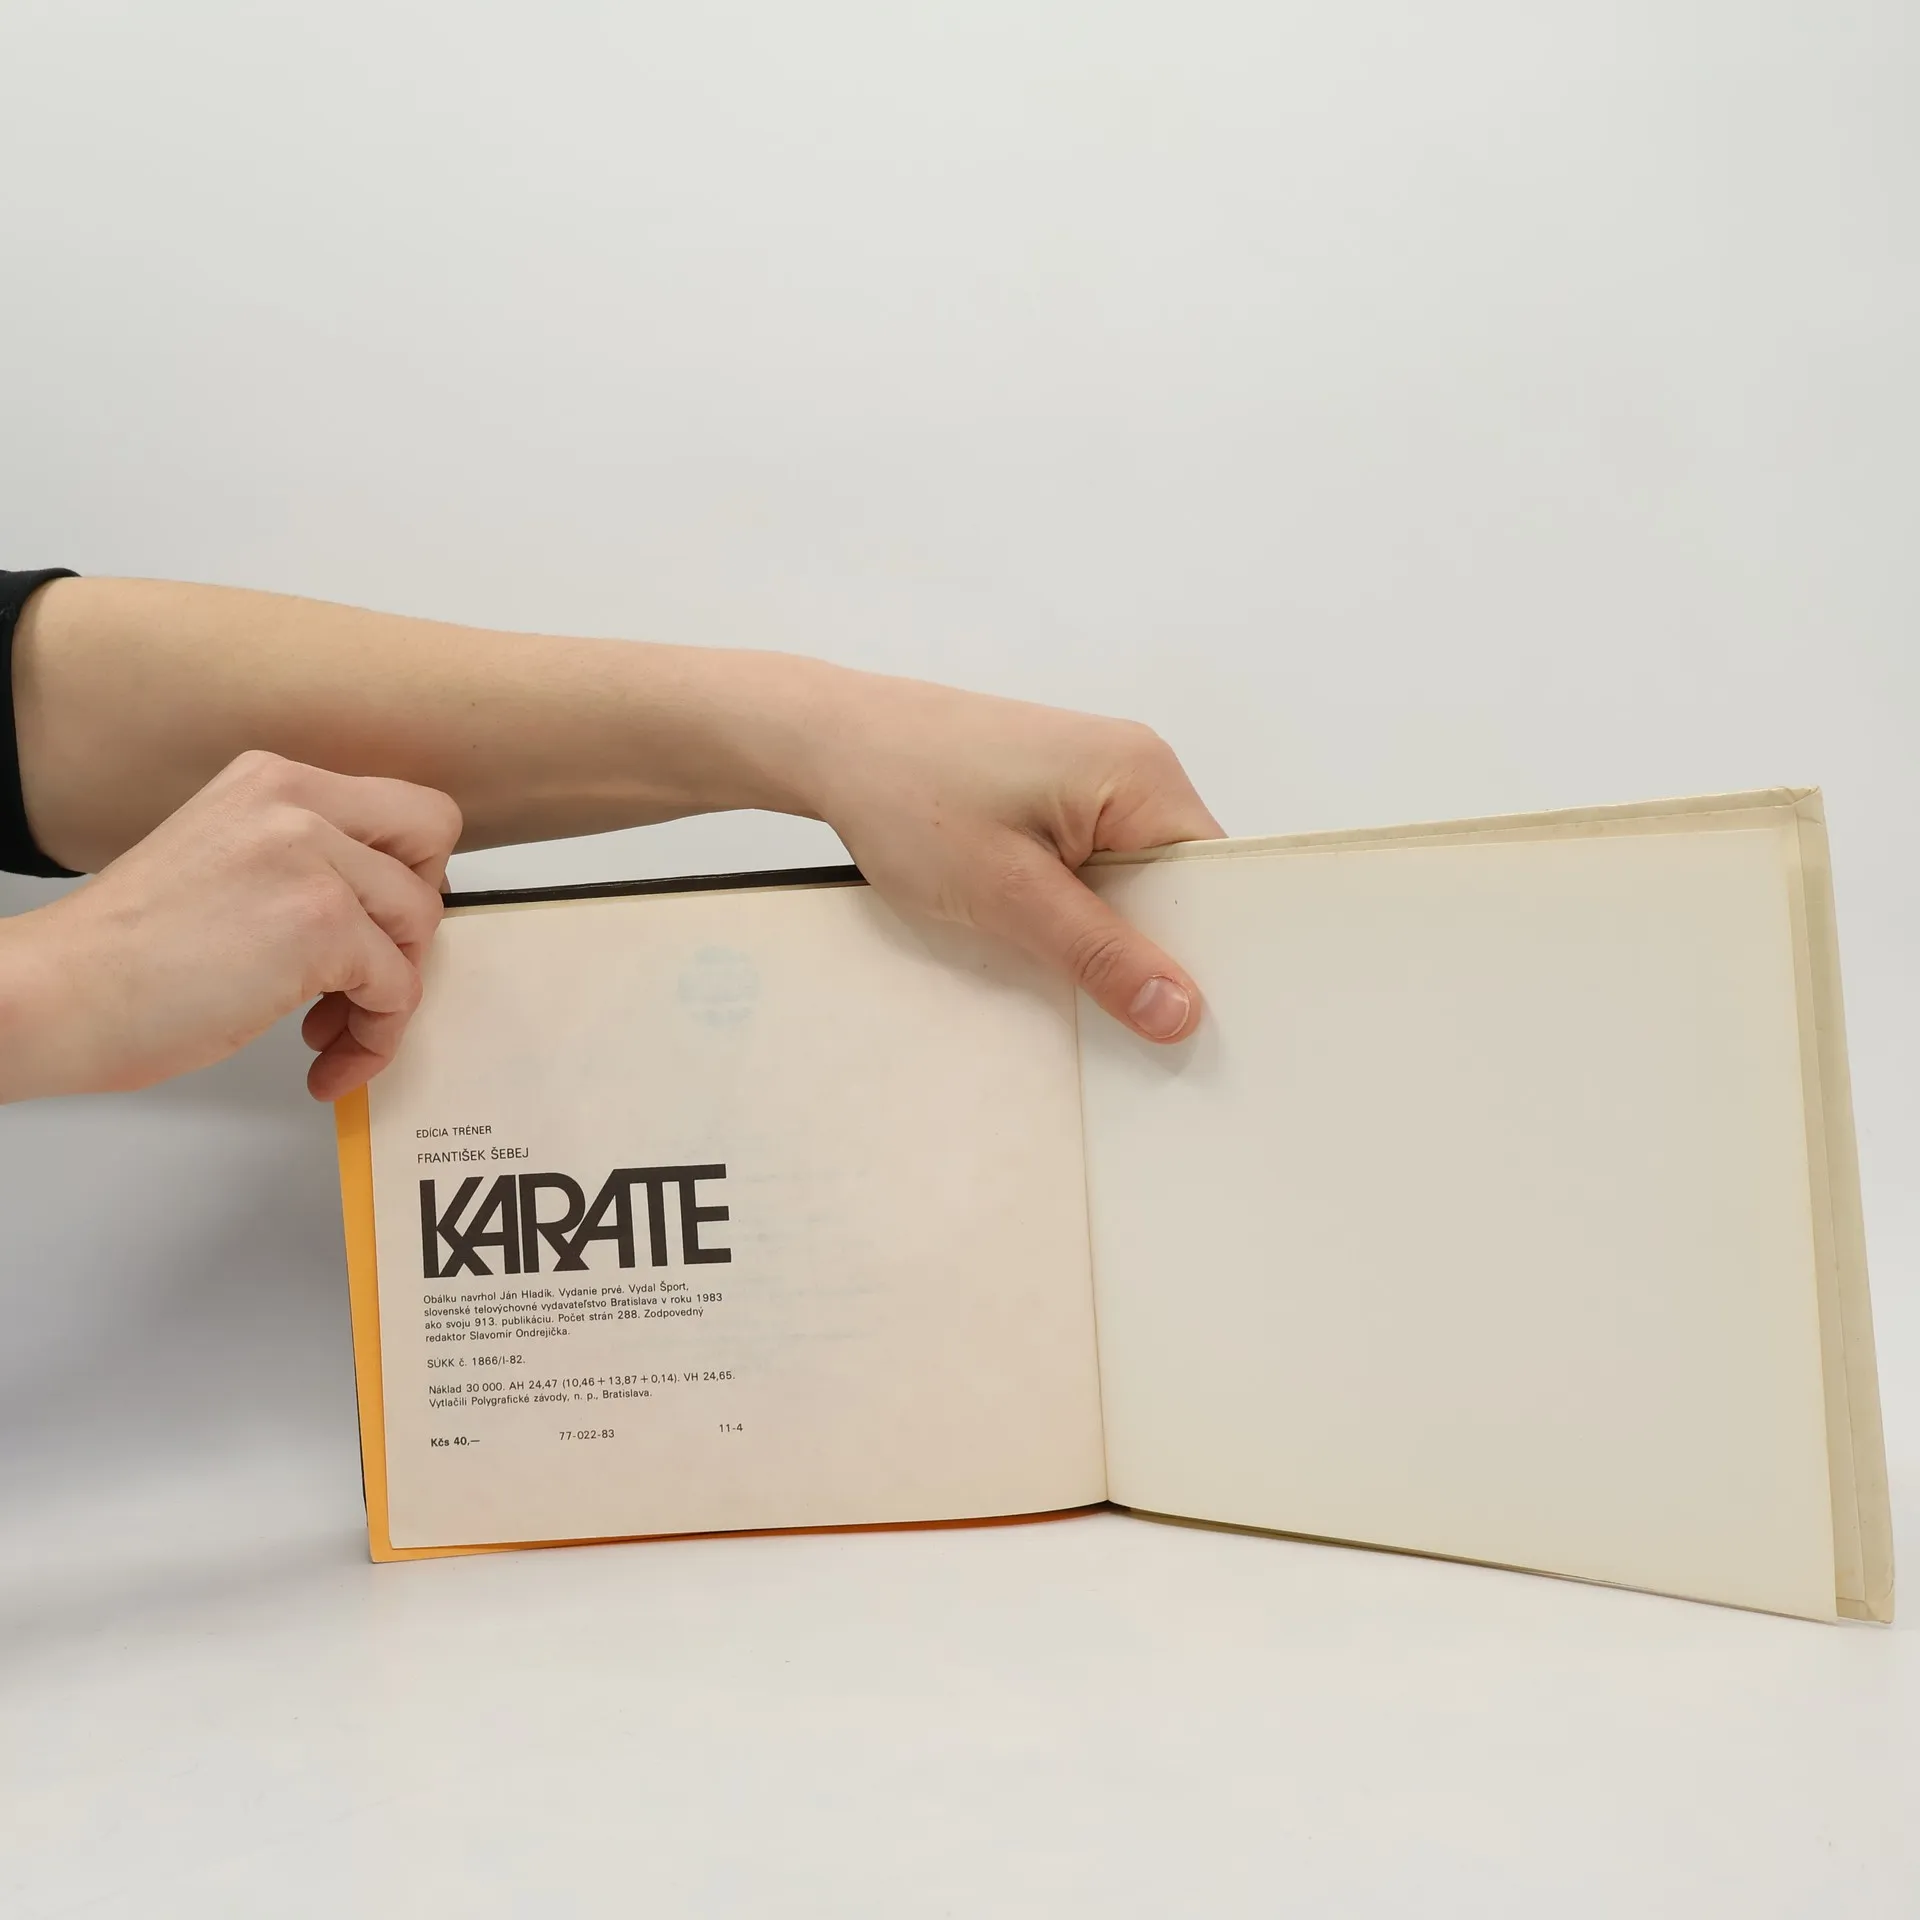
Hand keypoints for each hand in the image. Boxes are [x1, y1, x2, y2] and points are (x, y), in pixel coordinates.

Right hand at [0, 752, 460, 1102]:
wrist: (58, 994)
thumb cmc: (125, 953)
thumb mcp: (227, 860)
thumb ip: (303, 858)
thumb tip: (381, 902)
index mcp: (273, 780)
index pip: (403, 807)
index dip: (406, 871)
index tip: (378, 921)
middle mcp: (298, 804)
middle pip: (433, 845)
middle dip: (411, 917)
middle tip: (367, 968)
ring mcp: (314, 860)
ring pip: (418, 925)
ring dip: (387, 994)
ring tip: (330, 1031)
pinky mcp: (322, 925)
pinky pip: (396, 990)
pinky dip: (373, 1038)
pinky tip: (325, 1060)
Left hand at [791, 670, 1222, 1040]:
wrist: (827, 741)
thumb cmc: (908, 796)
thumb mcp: (1008, 894)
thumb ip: (1100, 955)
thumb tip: (1182, 1013)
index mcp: (1143, 774)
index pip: (1218, 880)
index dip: (1212, 955)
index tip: (1200, 1028)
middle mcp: (1134, 766)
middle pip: (1181, 884)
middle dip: (1156, 952)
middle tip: (1138, 1029)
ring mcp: (1094, 779)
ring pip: (1135, 883)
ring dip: (1109, 934)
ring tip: (1084, 988)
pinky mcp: (1057, 796)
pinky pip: (1098, 868)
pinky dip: (1079, 911)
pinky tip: (1049, 944)